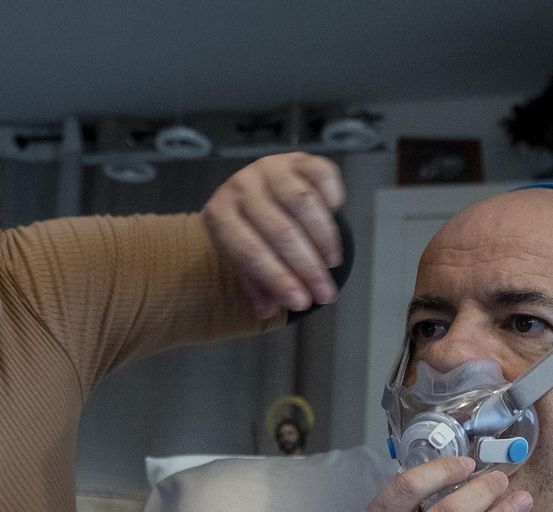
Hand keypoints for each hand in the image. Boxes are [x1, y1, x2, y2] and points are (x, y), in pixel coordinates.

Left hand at [202, 153, 344, 318]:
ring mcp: (270, 166)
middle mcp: (241, 185)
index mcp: (219, 214)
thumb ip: (256, 285)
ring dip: (324, 239)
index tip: (302, 303)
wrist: (255, 190)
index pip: (249, 250)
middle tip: (327, 293)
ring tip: (332, 264)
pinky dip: (333, 200)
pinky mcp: (299, 158)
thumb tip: (268, 312)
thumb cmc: (249, 231)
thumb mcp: (243, 260)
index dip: (278, 279)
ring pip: (303, 203)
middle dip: (308, 267)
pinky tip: (334, 220)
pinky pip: (323, 176)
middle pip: (279, 230)